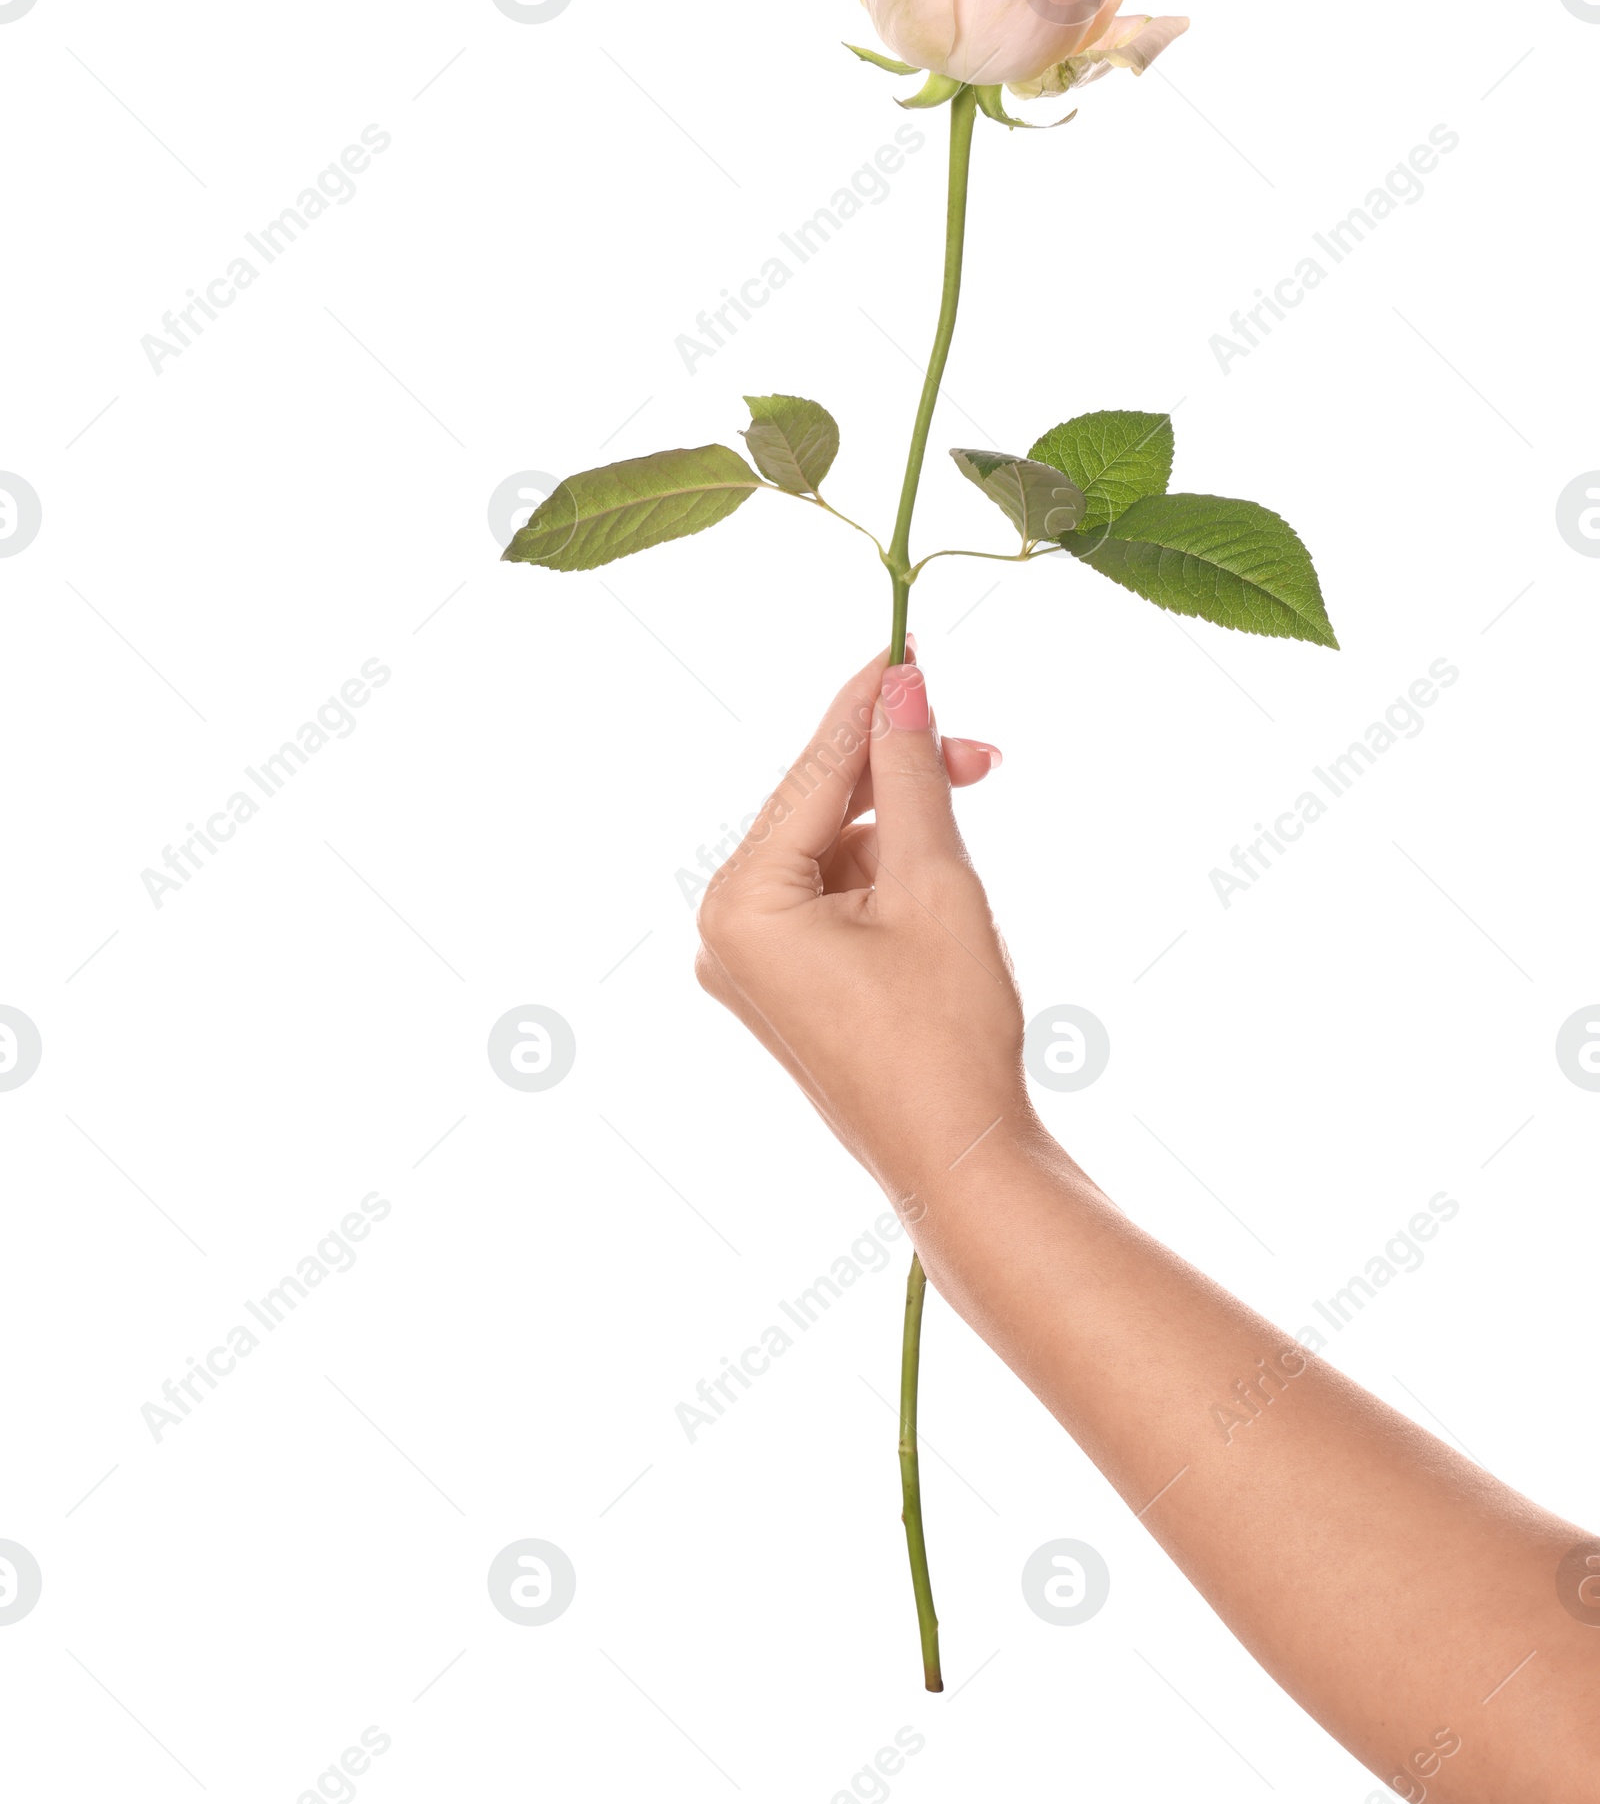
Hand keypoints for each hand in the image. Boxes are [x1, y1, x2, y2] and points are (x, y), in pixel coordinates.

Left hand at [695, 648, 1046, 1204]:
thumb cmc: (947, 1030)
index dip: (868, 704)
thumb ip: (913, 774)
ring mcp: (753, 964)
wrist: (961, 1160)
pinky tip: (942, 866)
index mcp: (740, 903)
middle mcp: (725, 932)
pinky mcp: (789, 986)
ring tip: (974, 806)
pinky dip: (888, 870)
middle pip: (817, 807)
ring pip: (831, 850)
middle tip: (978, 743)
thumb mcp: (935, 883)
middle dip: (898, 770)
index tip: (910, 644)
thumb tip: (903, 682)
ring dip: (902, 822)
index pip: (812, 771)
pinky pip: (833, 896)